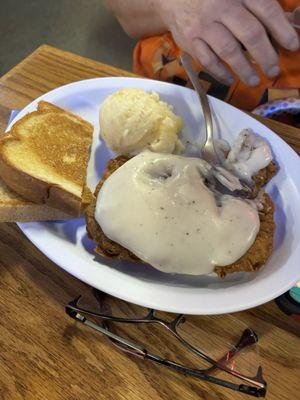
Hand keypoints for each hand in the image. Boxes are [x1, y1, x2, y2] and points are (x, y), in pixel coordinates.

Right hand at [157, 0, 298, 85]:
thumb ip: (258, 9)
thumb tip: (284, 29)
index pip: (266, 10)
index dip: (281, 29)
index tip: (292, 46)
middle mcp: (222, 7)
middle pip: (250, 33)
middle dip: (265, 55)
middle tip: (273, 71)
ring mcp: (204, 25)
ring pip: (228, 50)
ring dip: (244, 69)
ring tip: (254, 81)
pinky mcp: (190, 40)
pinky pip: (207, 60)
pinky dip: (219, 72)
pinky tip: (230, 79)